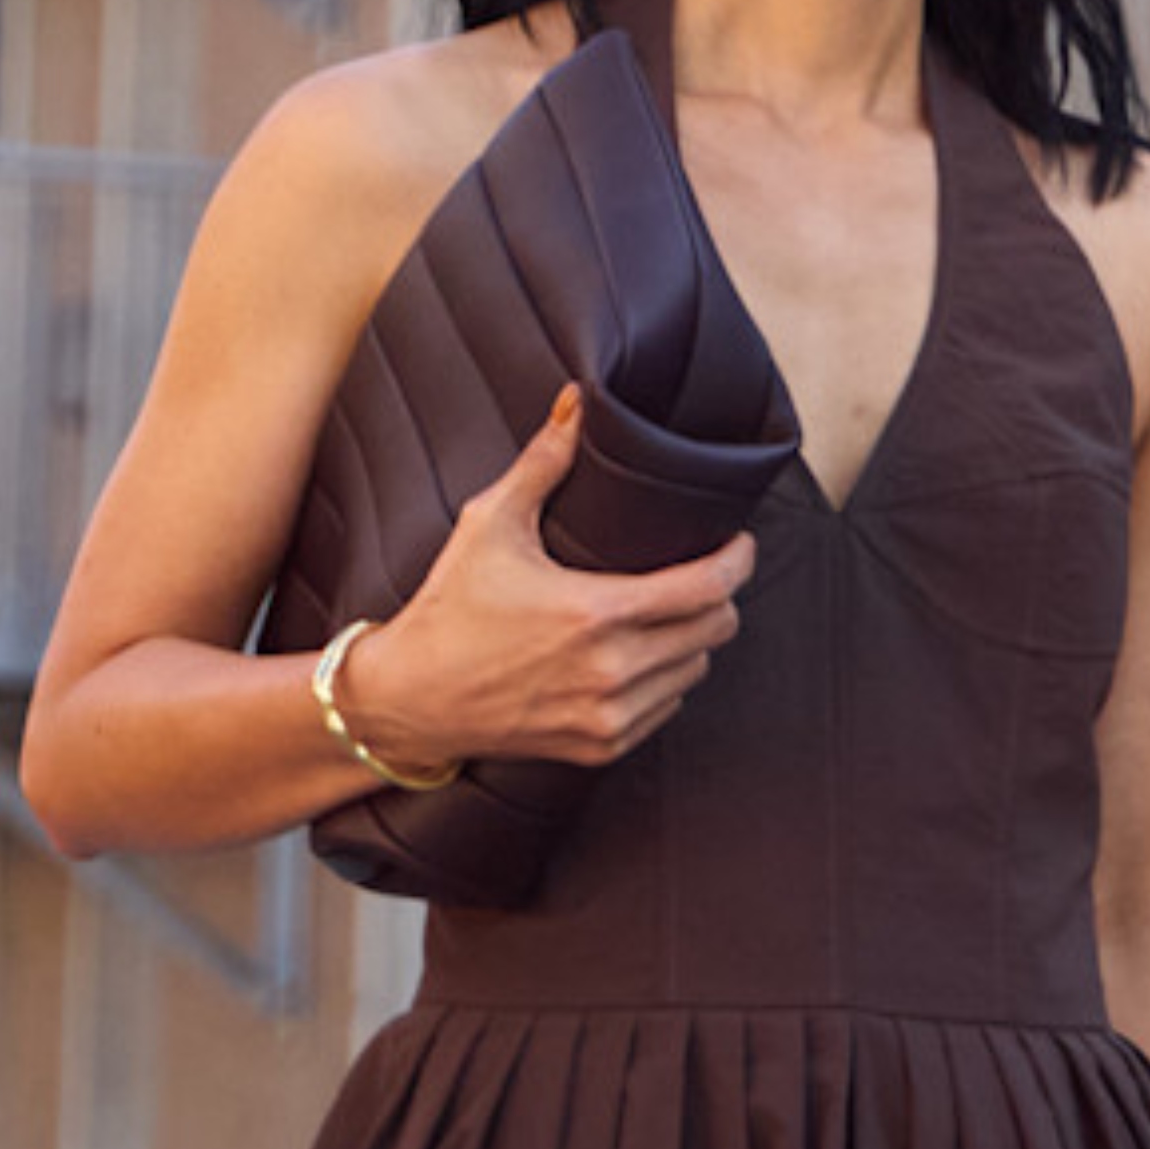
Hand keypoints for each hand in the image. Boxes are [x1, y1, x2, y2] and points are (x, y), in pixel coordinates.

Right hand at [336, 387, 755, 769]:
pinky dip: (663, 682)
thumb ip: (543, 461)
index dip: (738, 560)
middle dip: (716, 597)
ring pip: (696, 671)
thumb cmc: (450, 607)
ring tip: (662, 615)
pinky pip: (667, 708)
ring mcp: (609, 716)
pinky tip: (634, 657)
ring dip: (690, 641)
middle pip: (716, 630)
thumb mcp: (489, 524)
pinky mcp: (600, 746)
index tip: (738, 544)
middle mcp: (611, 671)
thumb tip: (576, 402)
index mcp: (595, 613)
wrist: (411, 698)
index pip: (709, 588)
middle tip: (698, 574)